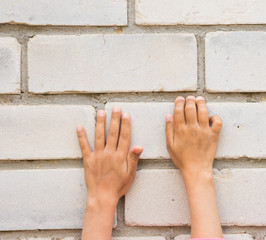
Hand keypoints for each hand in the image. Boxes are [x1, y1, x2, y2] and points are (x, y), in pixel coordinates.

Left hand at [77, 106, 142, 239]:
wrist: (102, 197)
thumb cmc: (119, 186)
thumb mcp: (130, 173)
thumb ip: (133, 158)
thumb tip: (139, 145)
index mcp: (120, 156)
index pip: (124, 137)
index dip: (125, 125)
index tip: (125, 114)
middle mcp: (109, 153)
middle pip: (112, 133)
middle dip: (114, 119)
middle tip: (115, 108)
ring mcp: (97, 156)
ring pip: (99, 136)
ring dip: (100, 123)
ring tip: (101, 112)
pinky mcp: (88, 160)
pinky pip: (84, 146)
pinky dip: (81, 136)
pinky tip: (79, 127)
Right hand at [165, 96, 221, 175]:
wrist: (196, 169)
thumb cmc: (182, 159)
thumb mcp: (170, 145)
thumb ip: (169, 130)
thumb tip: (168, 116)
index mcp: (181, 130)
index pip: (179, 111)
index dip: (179, 103)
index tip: (180, 99)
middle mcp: (192, 128)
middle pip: (191, 109)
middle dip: (190, 100)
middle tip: (190, 98)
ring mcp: (204, 131)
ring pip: (203, 111)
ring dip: (201, 103)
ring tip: (200, 99)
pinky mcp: (214, 135)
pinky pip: (217, 122)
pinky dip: (215, 117)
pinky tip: (211, 116)